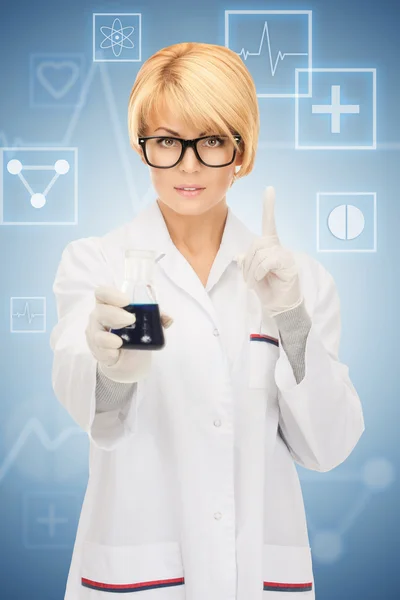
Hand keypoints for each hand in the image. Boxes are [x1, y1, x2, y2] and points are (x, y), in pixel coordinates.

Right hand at [85, 286, 172, 382]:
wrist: (129, 362)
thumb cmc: (136, 336)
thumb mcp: (149, 325)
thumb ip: (157, 318)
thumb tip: (168, 318)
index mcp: (110, 305)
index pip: (102, 293)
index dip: (112, 294)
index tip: (126, 301)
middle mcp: (100, 316)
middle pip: (100, 310)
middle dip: (116, 315)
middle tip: (131, 320)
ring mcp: (96, 333)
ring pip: (97, 332)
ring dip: (109, 337)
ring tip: (120, 342)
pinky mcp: (97, 350)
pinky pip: (99, 349)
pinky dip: (108, 351)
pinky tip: (116, 351)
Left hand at [236, 186, 302, 317]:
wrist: (279, 306)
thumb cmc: (267, 289)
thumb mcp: (252, 273)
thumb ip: (247, 261)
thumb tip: (240, 256)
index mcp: (270, 247)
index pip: (269, 223)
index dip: (269, 206)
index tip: (270, 189)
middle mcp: (279, 247)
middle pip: (256, 243)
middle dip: (247, 262)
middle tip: (249, 278)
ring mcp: (285, 255)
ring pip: (260, 253)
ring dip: (252, 270)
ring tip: (256, 281)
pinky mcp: (289, 264)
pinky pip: (267, 261)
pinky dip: (260, 271)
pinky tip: (263, 279)